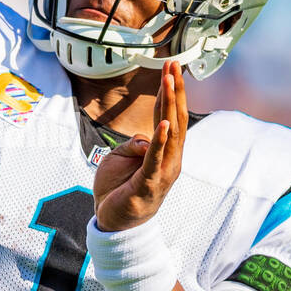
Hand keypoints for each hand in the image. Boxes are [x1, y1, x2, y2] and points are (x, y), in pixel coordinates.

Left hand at [93, 61, 187, 231]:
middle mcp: (170, 160)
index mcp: (164, 152)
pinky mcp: (149, 184)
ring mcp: (162, 172)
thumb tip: (144, 136)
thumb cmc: (119, 191)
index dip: (170, 91)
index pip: (169, 115)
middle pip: (176, 118)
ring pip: (170, 134)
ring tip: (169, 82)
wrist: (114, 226)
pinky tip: (164, 124)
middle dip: (174, 90)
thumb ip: (135, 145)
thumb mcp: (122, 159)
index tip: (170, 66)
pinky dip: (160, 141)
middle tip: (173, 64)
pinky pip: (156, 159)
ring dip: (169, 105)